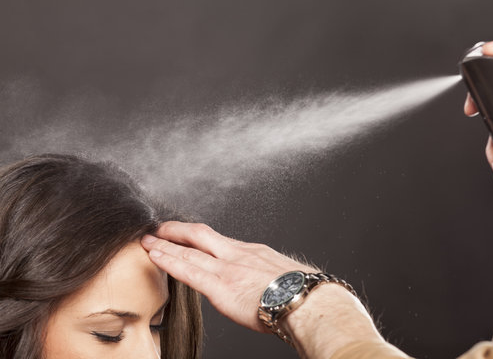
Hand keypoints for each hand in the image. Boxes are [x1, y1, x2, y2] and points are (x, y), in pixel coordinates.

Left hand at [140, 221, 316, 332]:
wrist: (309, 300)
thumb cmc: (303, 293)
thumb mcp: (285, 274)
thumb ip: (268, 274)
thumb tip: (268, 282)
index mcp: (252, 252)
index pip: (218, 241)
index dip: (199, 237)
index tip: (187, 235)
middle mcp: (237, 254)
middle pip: (200, 234)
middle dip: (177, 230)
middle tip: (159, 228)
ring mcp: (228, 268)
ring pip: (189, 250)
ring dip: (166, 244)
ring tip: (147, 240)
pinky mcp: (221, 286)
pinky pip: (189, 270)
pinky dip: (169, 261)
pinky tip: (154, 256)